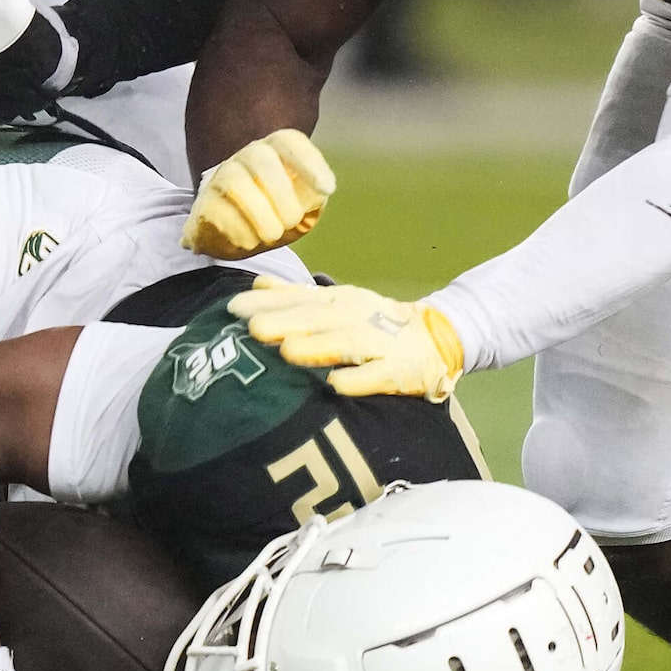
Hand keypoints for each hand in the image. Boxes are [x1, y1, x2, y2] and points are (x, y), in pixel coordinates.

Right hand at [181, 129, 333, 256]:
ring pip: (233, 179)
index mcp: (274, 153)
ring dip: (258, 211)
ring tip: (272, 235)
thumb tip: (317, 196)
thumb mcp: (301, 210)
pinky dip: (236, 228)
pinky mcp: (202, 204)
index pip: (288, 142)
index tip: (326, 189)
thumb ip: (312, 202)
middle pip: (259, 156)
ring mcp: (220, 178)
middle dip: (280, 190)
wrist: (233, 236)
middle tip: (293, 220)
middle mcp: (245, 159)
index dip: (308, 161)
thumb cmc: (274, 216)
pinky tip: (249, 241)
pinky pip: (214, 208)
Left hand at [232, 278, 464, 399]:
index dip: (267, 302)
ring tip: (287, 351)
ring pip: (346, 344)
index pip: (299, 298)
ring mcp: (379, 344)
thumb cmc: (374, 324)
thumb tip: (257, 284)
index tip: (233, 308)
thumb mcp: (338, 303)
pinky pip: (377, 376)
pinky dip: (357, 380)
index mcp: (339, 301)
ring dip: (317, 347)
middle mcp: (357, 317)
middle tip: (252, 327)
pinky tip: (335, 386)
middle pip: (318, 318)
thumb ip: (297, 296)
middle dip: (285, 322)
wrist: (437, 338)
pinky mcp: (399, 371)